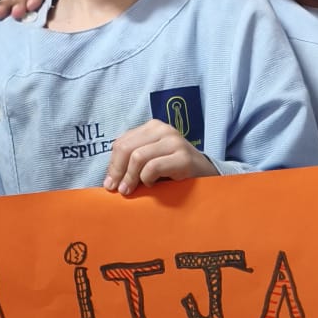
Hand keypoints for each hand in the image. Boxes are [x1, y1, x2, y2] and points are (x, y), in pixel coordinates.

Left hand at [103, 121, 218, 195]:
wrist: (207, 175)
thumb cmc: (175, 170)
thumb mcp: (152, 159)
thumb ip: (133, 161)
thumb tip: (110, 179)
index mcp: (152, 127)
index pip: (122, 142)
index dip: (112, 164)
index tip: (110, 184)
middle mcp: (163, 129)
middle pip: (127, 148)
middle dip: (118, 171)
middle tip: (118, 189)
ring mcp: (174, 142)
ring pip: (138, 157)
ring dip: (131, 177)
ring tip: (131, 190)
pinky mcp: (183, 158)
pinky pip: (153, 167)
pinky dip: (147, 179)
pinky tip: (152, 184)